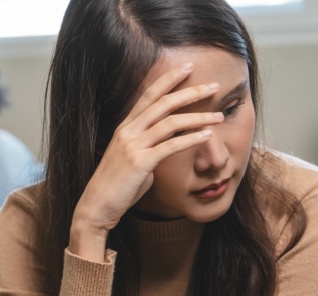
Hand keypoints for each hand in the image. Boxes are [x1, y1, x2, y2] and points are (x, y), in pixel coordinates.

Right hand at [69, 63, 223, 261]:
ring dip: (198, 117)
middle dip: (190, 91)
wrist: (97, 205)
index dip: (169, 79)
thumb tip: (168, 143)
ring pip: (171, 122)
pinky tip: (207, 136)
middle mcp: (128, 131)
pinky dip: (191, 139)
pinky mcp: (140, 163)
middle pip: (163, 102)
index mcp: (125, 127)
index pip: (149, 95)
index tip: (187, 68)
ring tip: (220, 116)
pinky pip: (170, 146)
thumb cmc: (117, 185)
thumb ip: (150, 147)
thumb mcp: (134, 158)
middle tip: (214, 85)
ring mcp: (133, 145)